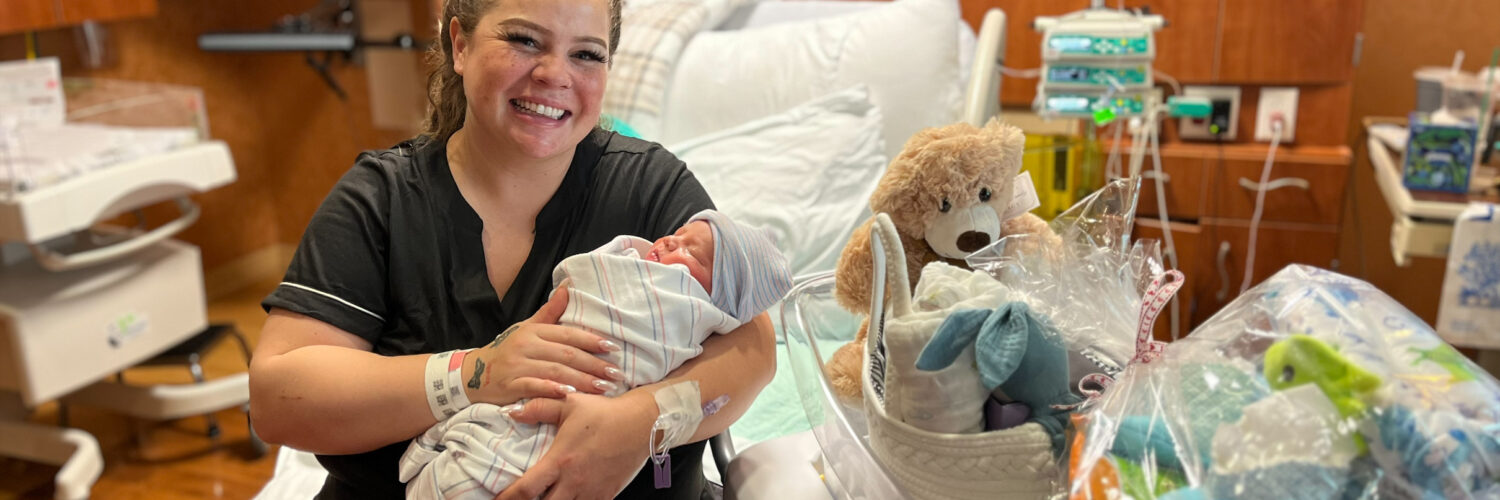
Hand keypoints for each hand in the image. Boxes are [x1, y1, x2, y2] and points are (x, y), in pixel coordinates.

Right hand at [463, 283, 625, 405]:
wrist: (473, 374)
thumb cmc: (508, 350)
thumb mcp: (527, 328)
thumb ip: (550, 312)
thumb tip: (568, 286)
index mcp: (534, 331)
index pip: (568, 334)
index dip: (591, 341)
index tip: (613, 348)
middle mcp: (526, 346)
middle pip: (566, 355)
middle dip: (594, 365)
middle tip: (616, 374)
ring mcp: (518, 365)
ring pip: (555, 372)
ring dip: (581, 381)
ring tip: (603, 387)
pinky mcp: (510, 385)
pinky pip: (534, 387)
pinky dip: (552, 391)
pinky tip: (570, 395)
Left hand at [495, 391, 657, 499]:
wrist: (642, 423)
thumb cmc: (604, 412)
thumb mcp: (570, 403)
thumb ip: (539, 408)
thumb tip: (512, 412)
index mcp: (560, 461)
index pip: (526, 489)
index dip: (507, 499)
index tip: (498, 499)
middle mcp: (574, 481)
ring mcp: (592, 491)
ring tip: (547, 498)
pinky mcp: (607, 495)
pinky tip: (570, 498)